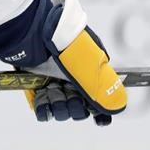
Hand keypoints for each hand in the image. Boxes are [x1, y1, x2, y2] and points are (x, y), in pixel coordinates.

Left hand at [23, 0, 126, 125]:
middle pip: (79, 107)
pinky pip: (42, 108)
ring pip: (61, 110)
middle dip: (75, 107)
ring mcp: (52, 81)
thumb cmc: (63, 41)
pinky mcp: (34, 85)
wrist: (31, 29)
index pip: (99, 97)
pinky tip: (44, 105)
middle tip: (69, 97)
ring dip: (59, 107)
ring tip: (53, 93)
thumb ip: (102, 87)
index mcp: (89, 70)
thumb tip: (118, 106)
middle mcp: (72, 78)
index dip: (100, 111)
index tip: (99, 119)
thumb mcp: (89, 62)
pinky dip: (44, 110)